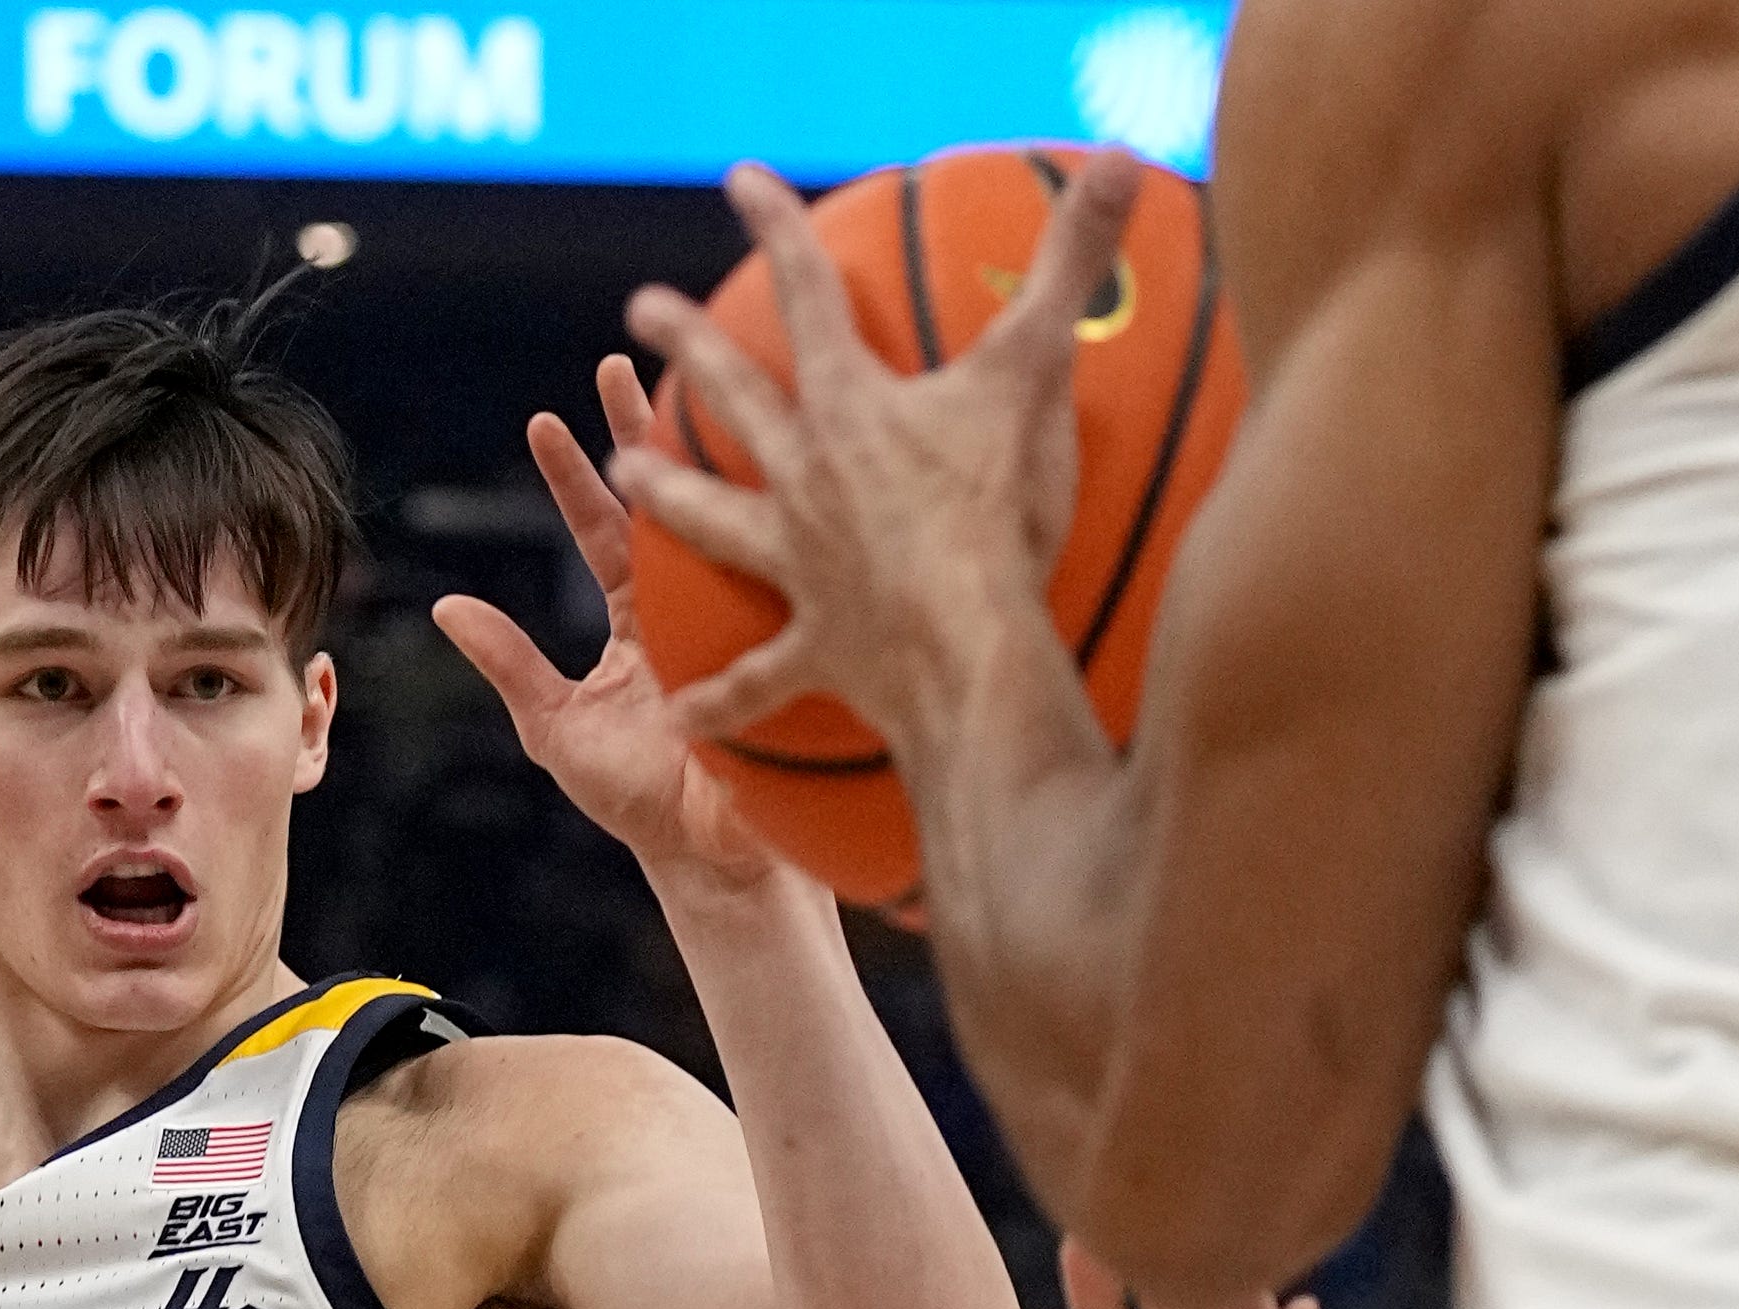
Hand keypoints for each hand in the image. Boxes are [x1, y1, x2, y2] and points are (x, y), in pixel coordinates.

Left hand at [436, 355, 787, 889]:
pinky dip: (776, 526)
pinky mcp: (782, 640)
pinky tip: (777, 477)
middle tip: (625, 361)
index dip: (574, 476)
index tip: (545, 420)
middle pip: (666, 501)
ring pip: (724, 519)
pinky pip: (777, 578)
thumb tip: (445, 606)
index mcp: (636, 619)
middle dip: (646, 432)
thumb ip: (510, 663)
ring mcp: (742, 616)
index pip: (601, 529)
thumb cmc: (637, 801)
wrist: (714, 856)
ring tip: (691, 388)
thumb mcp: (557, 729)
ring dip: (709, 454)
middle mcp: (690, 604)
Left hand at [612, 155, 1143, 750]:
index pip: (807, 294)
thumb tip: (1119, 161)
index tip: (740, 183)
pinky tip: (683, 716)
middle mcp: (806, 479)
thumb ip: (1071, 265)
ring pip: (712, 520)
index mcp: (850, 408)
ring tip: (620, 470)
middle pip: (735, 397)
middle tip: (640, 309)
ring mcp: (801, 563)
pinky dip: (721, 701)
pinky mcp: (816, 647)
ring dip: (666, 492)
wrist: (967, 645)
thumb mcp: (1038, 373)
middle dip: (688, 345)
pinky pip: (758, 679)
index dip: (777, 229)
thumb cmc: (999, 511)